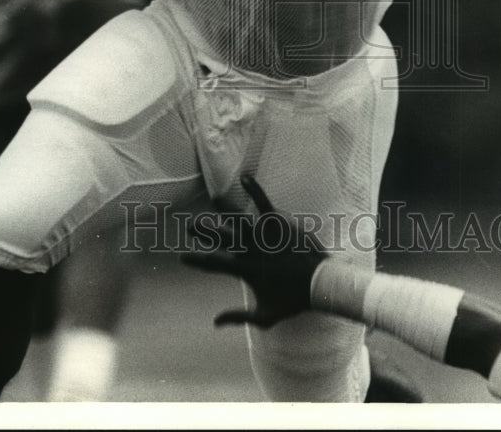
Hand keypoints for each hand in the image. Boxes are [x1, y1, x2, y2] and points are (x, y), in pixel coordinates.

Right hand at [181, 173, 327, 328]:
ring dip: (225, 209)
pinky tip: (245, 177)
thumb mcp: (265, 316)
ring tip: (215, 197)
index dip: (196, 261)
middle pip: (222, 239)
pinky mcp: (278, 224)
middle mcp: (250, 251)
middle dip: (204, 231)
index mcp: (245, 270)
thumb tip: (215, 322)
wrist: (318, 284)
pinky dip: (254, 189)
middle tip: (189, 225)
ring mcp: (264, 237)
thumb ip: (239, 317)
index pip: (214, 265)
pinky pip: (263, 203)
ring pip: (239, 219)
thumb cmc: (294, 301)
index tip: (182, 257)